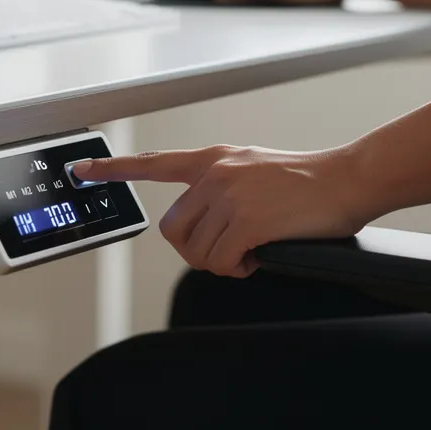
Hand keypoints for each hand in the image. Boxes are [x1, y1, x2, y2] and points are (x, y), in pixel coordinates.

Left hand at [74, 146, 368, 277]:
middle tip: (226, 254)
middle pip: (173, 231)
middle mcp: (214, 174)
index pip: (153, 163)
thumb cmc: (307, 181)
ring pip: (198, 252)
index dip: (114, 170)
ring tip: (250, 252)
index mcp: (213, 160)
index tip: (84, 171)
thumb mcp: (253, 169)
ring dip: (222, 263)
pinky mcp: (246, 221)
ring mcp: (228, 196)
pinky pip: (223, 262)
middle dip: (195, 252)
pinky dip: (239, 269)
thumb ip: (222, 188)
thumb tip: (208, 226)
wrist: (346, 179)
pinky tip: (258, 258)